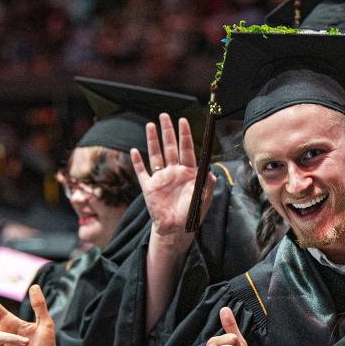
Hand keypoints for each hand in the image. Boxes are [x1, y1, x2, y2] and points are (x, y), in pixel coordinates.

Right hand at [132, 113, 214, 242]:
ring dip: (153, 140)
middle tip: (165, 115)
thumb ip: (207, 186)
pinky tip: (134, 151)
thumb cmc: (192, 215)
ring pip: (156, 155)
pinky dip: (137, 162)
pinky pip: (142, 172)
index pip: (187, 149)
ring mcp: (161, 178)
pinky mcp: (149, 187)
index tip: (183, 120)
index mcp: (189, 173)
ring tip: (150, 125)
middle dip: (168, 131)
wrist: (176, 230)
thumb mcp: (203, 200)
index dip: (185, 135)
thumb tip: (211, 173)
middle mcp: (175, 172)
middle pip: (170, 147)